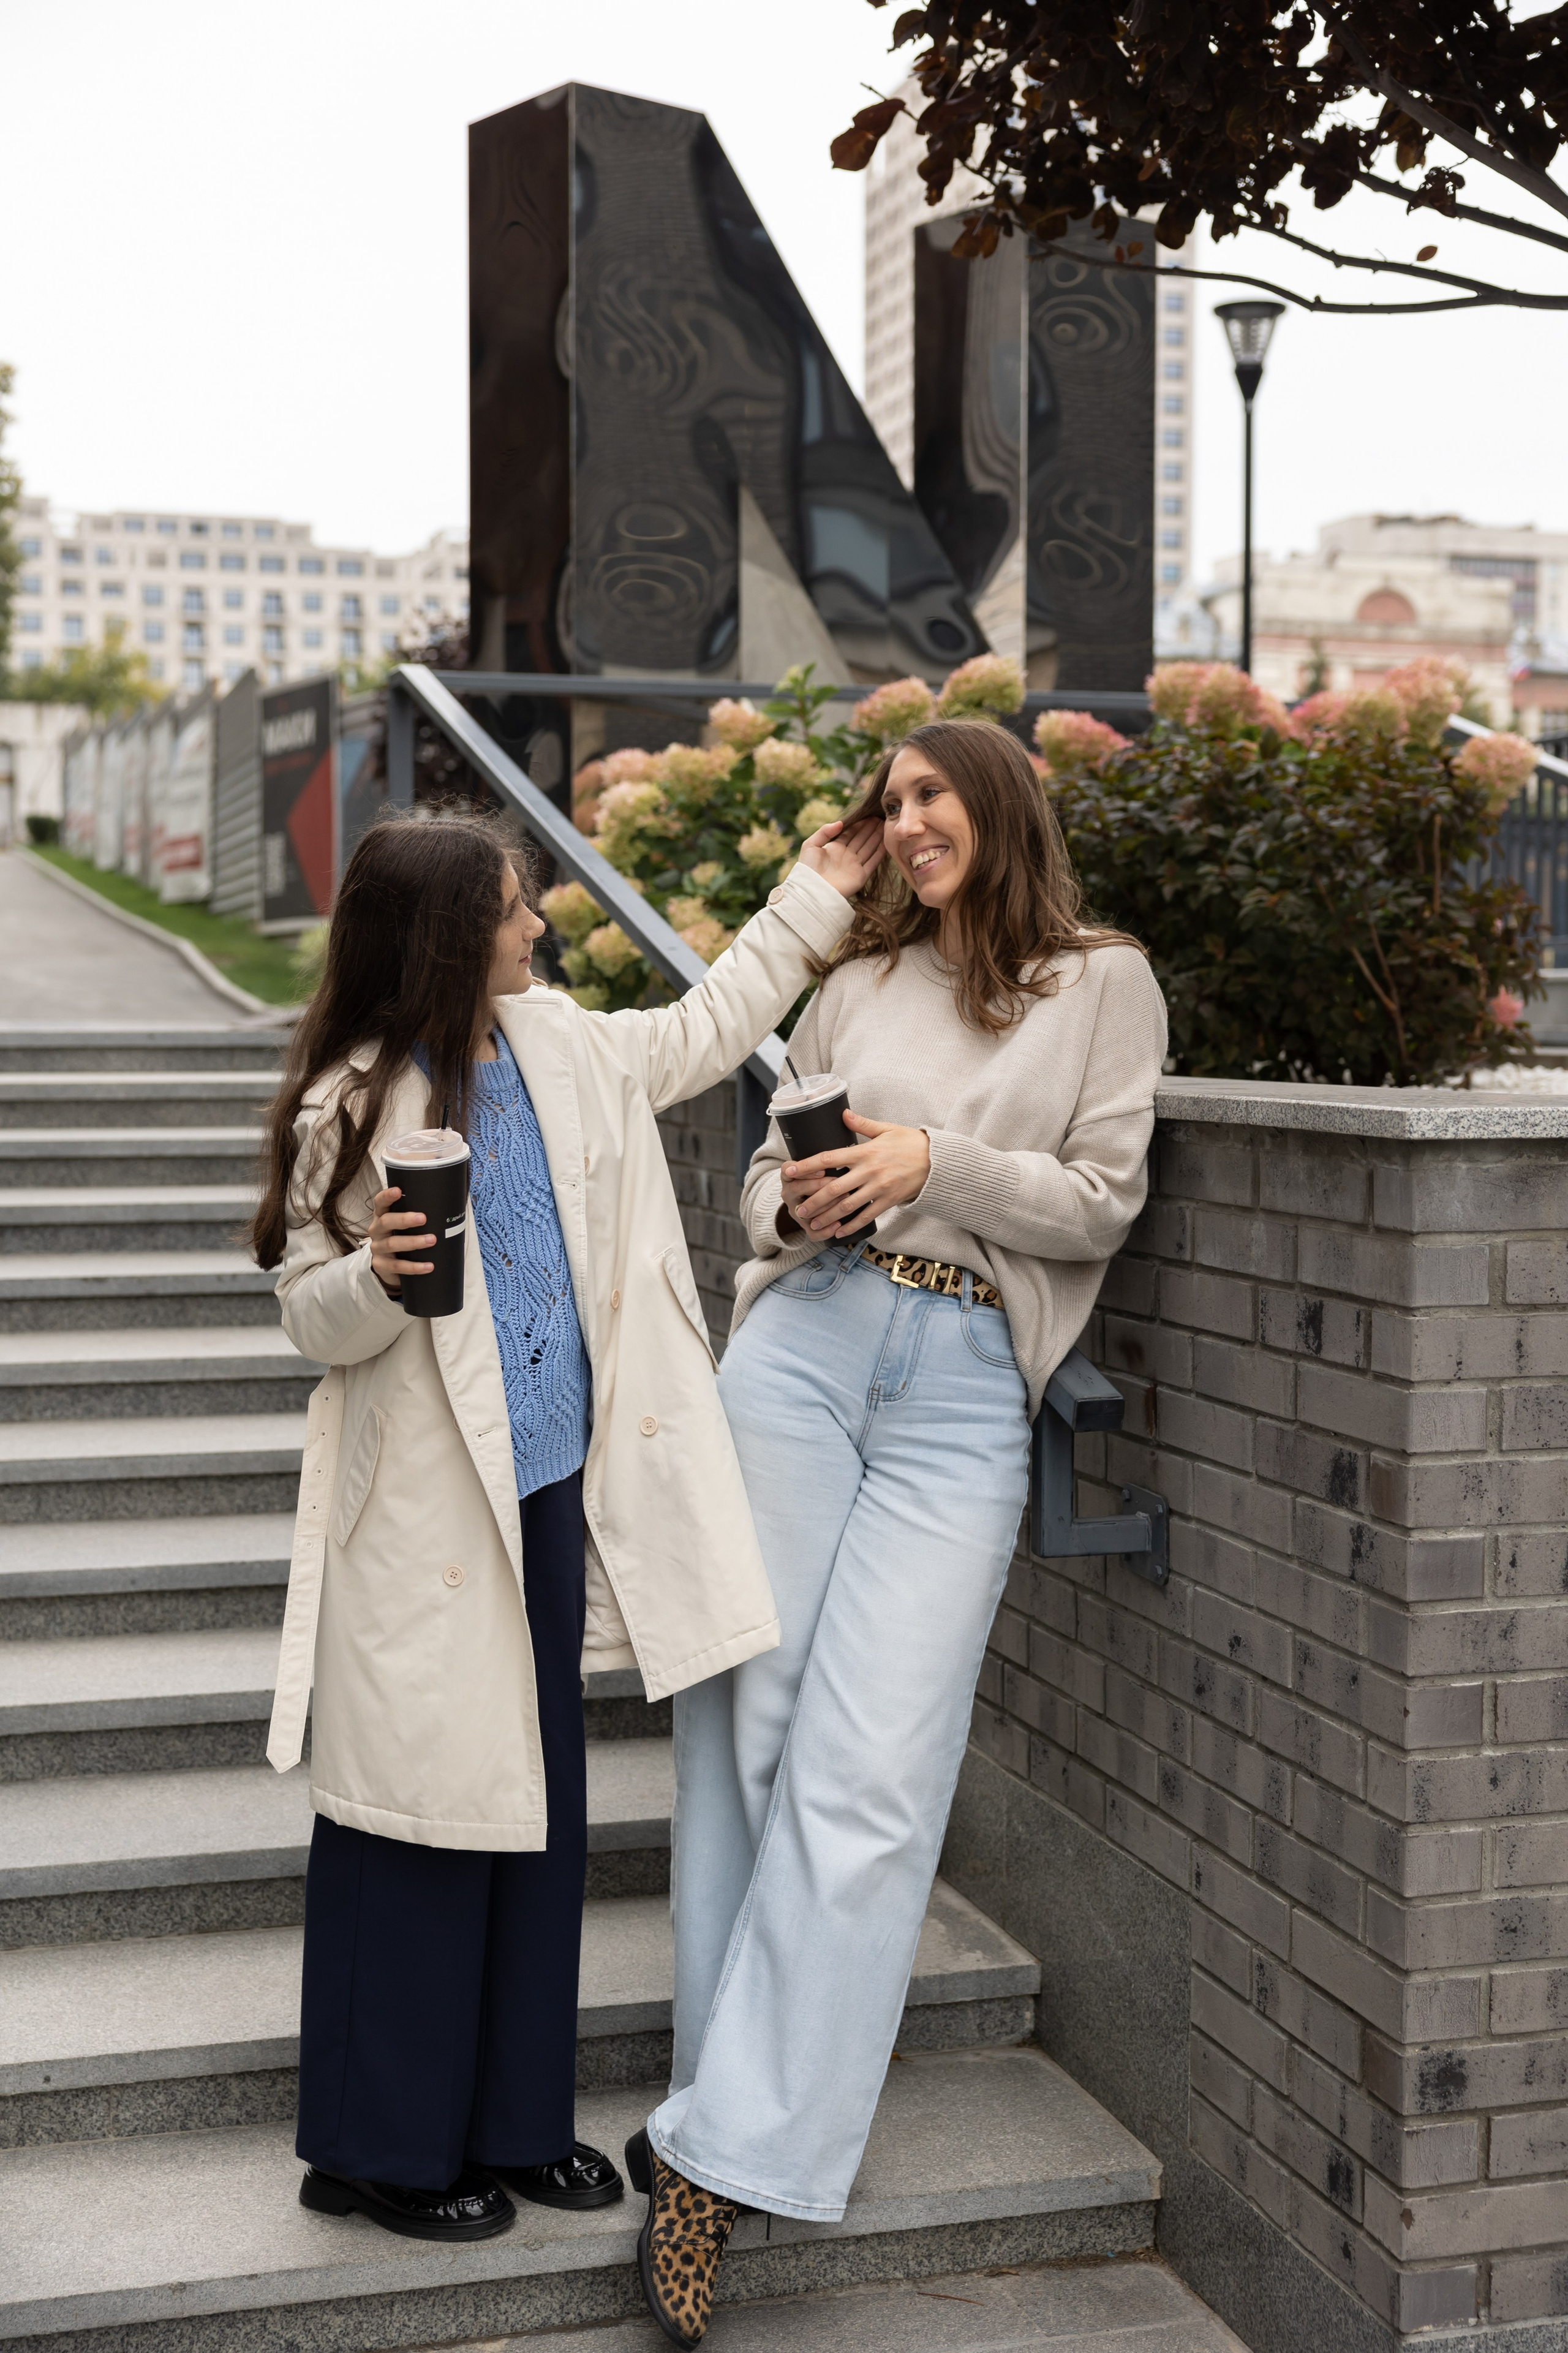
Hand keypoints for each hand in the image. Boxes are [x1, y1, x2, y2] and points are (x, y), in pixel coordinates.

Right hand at [368, 1185, 432, 1294]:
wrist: (389, 1266)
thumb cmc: (402, 1238)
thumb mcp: (404, 1226)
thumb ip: (417, 1216)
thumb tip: (450, 1207)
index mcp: (382, 1216)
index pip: (380, 1202)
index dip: (387, 1196)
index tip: (398, 1191)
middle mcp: (377, 1230)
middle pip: (386, 1221)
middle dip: (404, 1219)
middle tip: (423, 1218)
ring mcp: (377, 1248)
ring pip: (393, 1244)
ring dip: (414, 1242)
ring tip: (432, 1240)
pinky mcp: (380, 1265)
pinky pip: (397, 1266)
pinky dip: (414, 1267)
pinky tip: (428, 1266)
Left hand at [779, 1113, 930, 1239]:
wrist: (938, 1161)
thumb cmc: (911, 1143)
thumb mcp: (887, 1129)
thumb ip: (862, 1124)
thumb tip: (843, 1113)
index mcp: (865, 1152)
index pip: (829, 1158)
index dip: (807, 1165)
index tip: (789, 1171)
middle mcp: (869, 1171)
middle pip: (833, 1188)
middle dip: (813, 1200)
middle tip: (797, 1208)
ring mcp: (878, 1188)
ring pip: (847, 1205)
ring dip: (827, 1216)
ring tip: (812, 1224)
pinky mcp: (888, 1201)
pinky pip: (866, 1216)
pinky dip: (850, 1225)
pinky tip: (838, 1231)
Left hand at [796, 816, 884, 898]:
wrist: (812, 890)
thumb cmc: (808, 868)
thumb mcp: (810, 845)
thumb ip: (824, 831)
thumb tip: (840, 822)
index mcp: (835, 848)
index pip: (850, 833)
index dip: (860, 824)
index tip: (869, 815)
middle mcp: (846, 855)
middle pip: (861, 839)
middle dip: (871, 828)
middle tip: (881, 817)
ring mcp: (854, 866)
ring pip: (869, 848)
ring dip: (877, 837)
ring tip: (885, 826)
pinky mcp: (860, 876)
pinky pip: (873, 862)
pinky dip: (880, 853)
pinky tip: (886, 843)